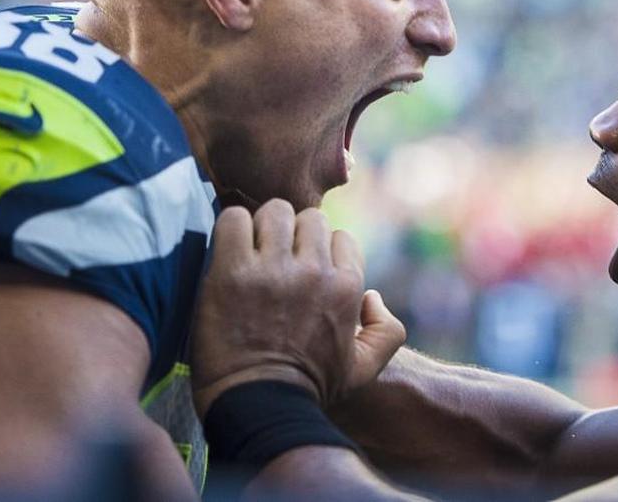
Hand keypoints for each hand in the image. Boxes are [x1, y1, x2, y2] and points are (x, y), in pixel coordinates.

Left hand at [189, 200, 405, 417]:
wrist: (259, 407)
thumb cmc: (309, 388)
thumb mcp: (364, 368)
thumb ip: (387, 331)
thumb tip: (371, 296)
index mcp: (347, 287)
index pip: (339, 237)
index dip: (321, 249)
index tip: (303, 266)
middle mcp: (314, 271)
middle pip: (309, 217)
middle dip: (293, 232)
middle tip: (275, 255)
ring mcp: (273, 270)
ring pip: (274, 211)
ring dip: (263, 227)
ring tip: (252, 251)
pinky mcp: (232, 271)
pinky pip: (235, 219)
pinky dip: (232, 228)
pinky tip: (230, 250)